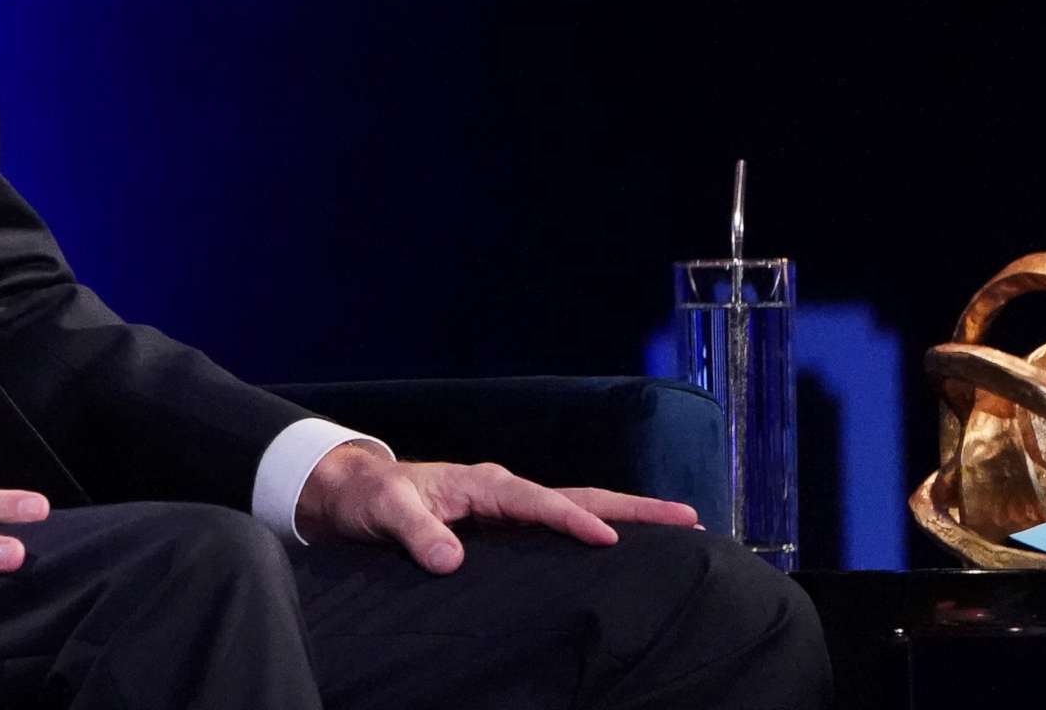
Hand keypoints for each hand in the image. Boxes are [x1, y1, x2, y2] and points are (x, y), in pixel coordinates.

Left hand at [293, 442, 700, 573]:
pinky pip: (561, 527)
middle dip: (632, 509)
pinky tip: (624, 552)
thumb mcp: (384, 511)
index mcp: (482, 484)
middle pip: (579, 496)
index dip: (571, 521)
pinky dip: (596, 532)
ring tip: (679, 531)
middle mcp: (504, 490)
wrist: (356, 493)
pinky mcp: (508, 526)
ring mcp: (509, 507)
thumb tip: (451, 561)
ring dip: (625, 520)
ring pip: (578, 509)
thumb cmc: (370, 499)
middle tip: (688, 516)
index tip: (607, 541)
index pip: (537, 503)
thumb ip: (416, 532)